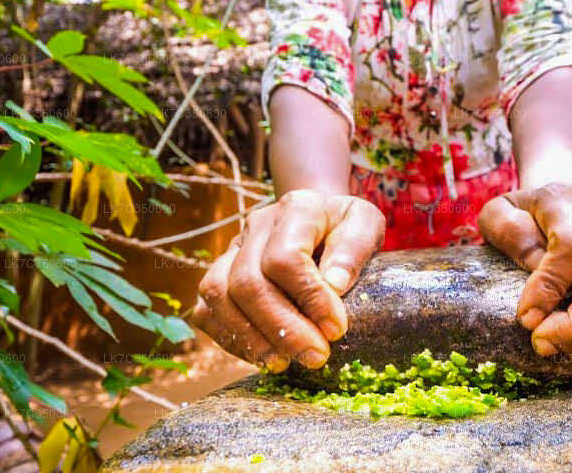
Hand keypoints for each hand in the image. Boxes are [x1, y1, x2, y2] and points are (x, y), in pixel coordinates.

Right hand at [189, 190, 384, 370]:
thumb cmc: (346, 229)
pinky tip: (264, 356)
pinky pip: (206, 311)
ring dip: (251, 338)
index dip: (310, 298)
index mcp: (295, 208)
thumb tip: (334, 284)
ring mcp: (231, 250)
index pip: (285, 257)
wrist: (323, 223)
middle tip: (316, 357)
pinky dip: (231, 339)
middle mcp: (256, 225)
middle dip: (281, 328)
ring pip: (218, 295)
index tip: (336, 329)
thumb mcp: (366, 225)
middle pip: (248, 282)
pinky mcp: (218, 276)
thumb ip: (355, 247)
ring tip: (285, 362)